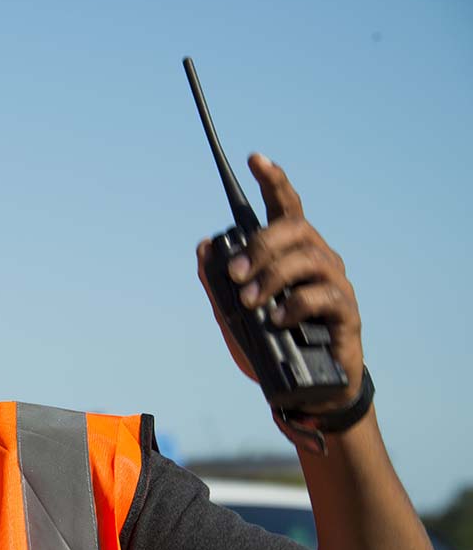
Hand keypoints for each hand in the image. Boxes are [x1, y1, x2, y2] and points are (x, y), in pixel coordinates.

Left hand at [196, 153, 363, 411]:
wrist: (304, 391)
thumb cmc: (271, 345)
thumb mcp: (233, 315)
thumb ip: (217, 283)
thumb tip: (203, 247)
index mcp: (290, 254)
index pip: (285, 208)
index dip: (273, 181)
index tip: (256, 159)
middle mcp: (317, 259)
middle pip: (294, 229)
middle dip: (260, 245)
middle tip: (235, 273)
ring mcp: (335, 284)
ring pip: (307, 259)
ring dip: (272, 277)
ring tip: (250, 301)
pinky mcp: (347, 313)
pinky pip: (324, 296)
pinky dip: (296, 305)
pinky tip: (278, 319)